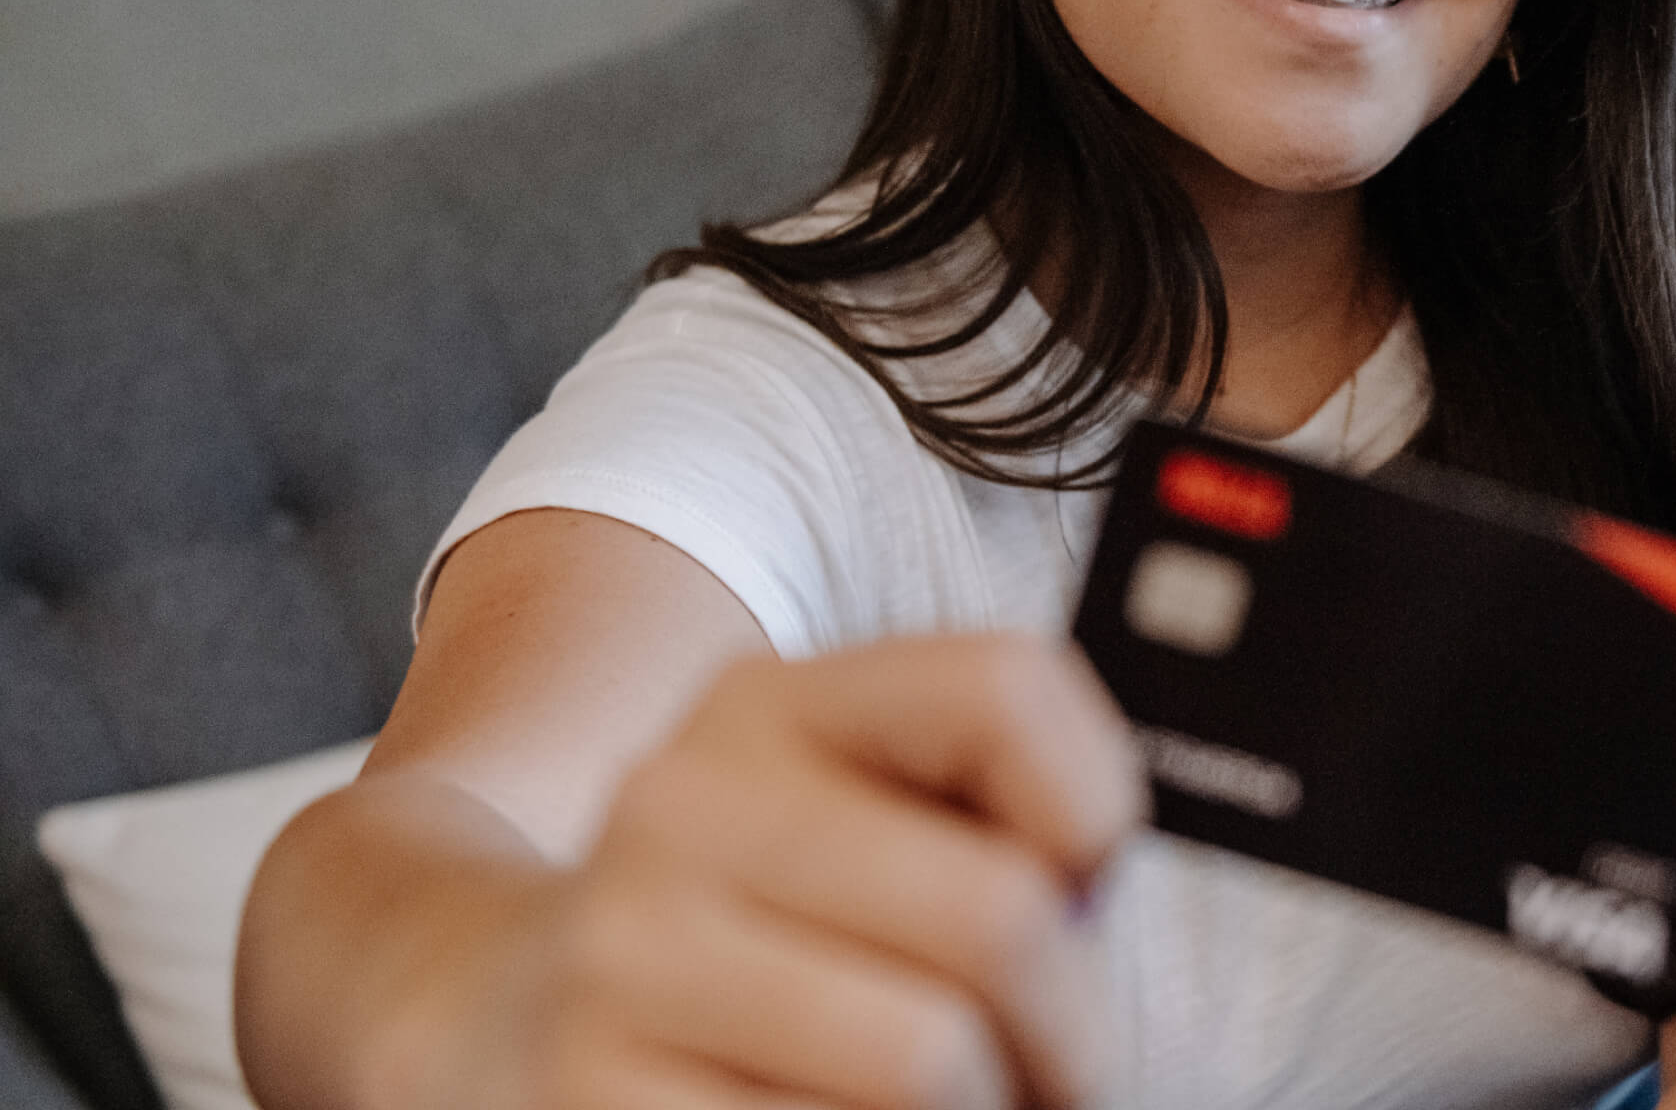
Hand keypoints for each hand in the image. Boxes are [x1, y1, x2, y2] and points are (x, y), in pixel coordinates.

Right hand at [517, 634, 1144, 1109]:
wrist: (482, 1014)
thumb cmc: (735, 924)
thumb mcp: (828, 810)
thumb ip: (974, 808)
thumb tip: (1112, 882)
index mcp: (769, 707)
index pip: (1002, 689)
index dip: (1097, 803)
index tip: (1090, 882)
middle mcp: (684, 808)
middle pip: (1000, 915)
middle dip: (1077, 1028)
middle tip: (1065, 1069)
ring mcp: (625, 961)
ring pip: (932, 1066)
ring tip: (972, 1108)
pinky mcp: (590, 1103)